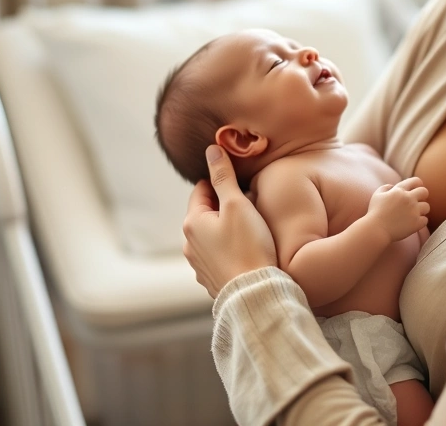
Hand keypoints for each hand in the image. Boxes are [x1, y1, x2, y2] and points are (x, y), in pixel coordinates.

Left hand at [182, 145, 276, 298]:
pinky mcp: (212, 280)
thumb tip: (211, 150)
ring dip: (228, 229)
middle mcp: (189, 245)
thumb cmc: (249, 246)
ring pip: (213, 236)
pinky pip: (220, 256)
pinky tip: (248, 252)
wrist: (256, 294)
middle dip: (226, 206)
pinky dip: (231, 249)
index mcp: (192, 223)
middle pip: (206, 214)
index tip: (240, 183)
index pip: (202, 190)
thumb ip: (223, 176)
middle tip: (251, 206)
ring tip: (252, 230)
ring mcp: (199, 265)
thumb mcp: (237, 204)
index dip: (221, 183)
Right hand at [367, 176, 429, 241]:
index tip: (417, 189)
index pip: (416, 181)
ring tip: (413, 214)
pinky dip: (420, 222)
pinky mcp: (417, 223)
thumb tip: (393, 186)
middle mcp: (409, 199)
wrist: (376, 229)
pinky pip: (425, 220)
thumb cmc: (374, 213)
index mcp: (400, 191)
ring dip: (421, 210)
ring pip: (426, 207)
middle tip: (417, 202)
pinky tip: (413, 223)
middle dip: (422, 196)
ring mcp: (414, 211)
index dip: (418, 184)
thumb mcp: (377, 195)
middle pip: (425, 192)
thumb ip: (386, 187)